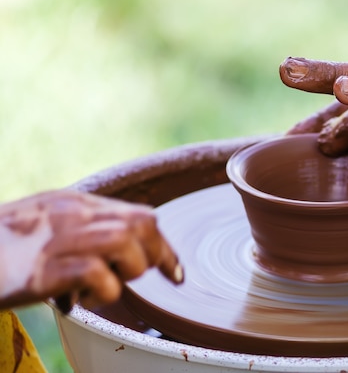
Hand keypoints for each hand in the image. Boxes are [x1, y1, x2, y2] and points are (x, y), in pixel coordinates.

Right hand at [0, 190, 182, 310]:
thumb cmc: (0, 247)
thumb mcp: (45, 224)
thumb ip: (84, 228)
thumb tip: (126, 245)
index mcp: (73, 203)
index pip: (140, 215)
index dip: (164, 245)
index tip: (175, 271)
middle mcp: (69, 214)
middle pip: (141, 224)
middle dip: (158, 255)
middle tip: (152, 277)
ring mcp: (54, 239)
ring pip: (124, 242)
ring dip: (129, 271)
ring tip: (107, 288)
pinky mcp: (40, 270)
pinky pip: (96, 274)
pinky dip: (103, 291)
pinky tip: (82, 300)